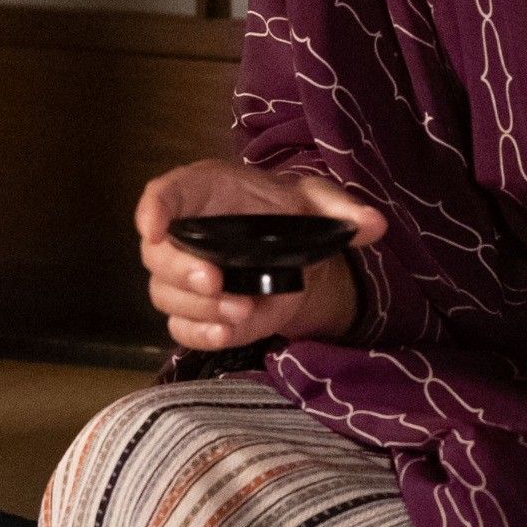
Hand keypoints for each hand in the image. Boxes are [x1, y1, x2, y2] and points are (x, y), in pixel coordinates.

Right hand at [135, 159, 385, 354]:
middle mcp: (185, 234)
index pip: (164, 193)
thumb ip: (341, 210)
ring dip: (198, 307)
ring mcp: (185, 277)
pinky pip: (180, 327)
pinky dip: (199, 334)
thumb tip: (374, 224)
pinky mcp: (197, 312)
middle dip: (180, 269)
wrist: (294, 254)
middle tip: (216, 281)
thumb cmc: (291, 215)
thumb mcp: (319, 203)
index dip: (153, 208)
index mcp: (204, 192)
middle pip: (157, 253)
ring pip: (165, 295)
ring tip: (242, 310)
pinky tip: (228, 333)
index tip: (153, 226)